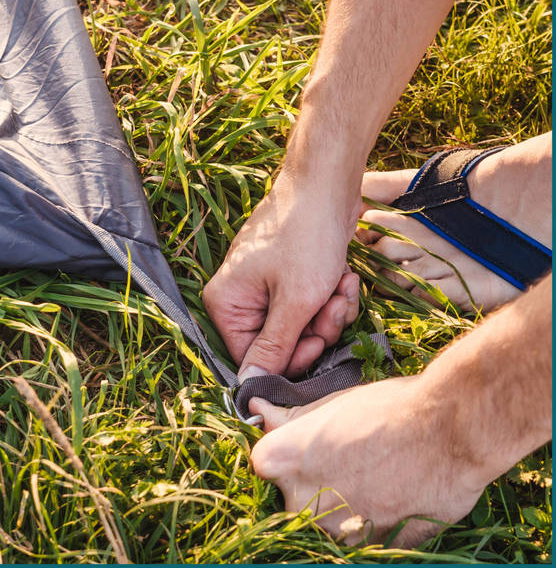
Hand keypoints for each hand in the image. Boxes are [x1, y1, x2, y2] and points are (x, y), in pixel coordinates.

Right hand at [203, 171, 360, 379]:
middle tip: (333, 305)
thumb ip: (273, 347)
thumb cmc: (306, 235)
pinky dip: (330, 296)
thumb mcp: (294, 300)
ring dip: (329, 312)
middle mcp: (241, 297)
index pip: (251, 357)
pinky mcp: (289, 278)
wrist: (328, 185)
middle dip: (316, 330)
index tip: (318, 343)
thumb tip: (249, 385)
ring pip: (302, 327)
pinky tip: (344, 277)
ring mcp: (266, 287)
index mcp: (228, 303)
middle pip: (281, 343)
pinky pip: (310, 307)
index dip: (289, 359)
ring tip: (342, 284)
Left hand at [249, 375, 485, 547]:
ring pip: (325, 520)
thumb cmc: (389, 407)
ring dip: (341, 502)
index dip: (284, 456)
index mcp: (284, 460)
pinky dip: (368, 520)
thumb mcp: (332, 404)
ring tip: (375, 473)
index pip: (263, 464)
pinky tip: (391, 493)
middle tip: (347, 459)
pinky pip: (357, 536)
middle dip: (311, 481)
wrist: (450, 429)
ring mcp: (335, 531)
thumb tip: (257, 411)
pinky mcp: (370, 547)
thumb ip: (290, 418)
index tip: (302, 449)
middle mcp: (301, 501)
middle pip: (292, 496)